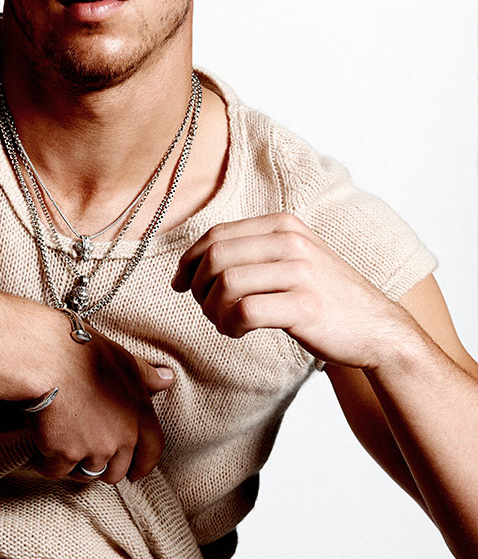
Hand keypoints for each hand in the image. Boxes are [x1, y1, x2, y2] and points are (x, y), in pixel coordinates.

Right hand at [25, 323, 173, 484]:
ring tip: (60, 445)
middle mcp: (122, 437)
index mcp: (139, 414)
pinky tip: (41, 449)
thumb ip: (145, 376)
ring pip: (85, 472)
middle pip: (116, 471)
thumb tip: (167, 378)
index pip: (152, 450)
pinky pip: (56, 470)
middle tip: (85, 454)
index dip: (143, 464)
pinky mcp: (65, 455)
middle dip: (102, 467)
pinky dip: (48, 463)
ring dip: (74, 464)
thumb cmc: (84, 352)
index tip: (135, 473)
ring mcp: (94, 449)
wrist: (49, 360)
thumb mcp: (122, 359)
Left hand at [171, 212, 409, 368]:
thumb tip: (194, 263)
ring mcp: (301, 272)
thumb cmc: (325, 298)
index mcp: (283, 225)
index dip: (189, 261)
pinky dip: (230, 325)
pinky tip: (238, 332)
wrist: (378, 329)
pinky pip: (245, 312)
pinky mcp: (305, 306)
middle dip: (198, 286)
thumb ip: (253, 252)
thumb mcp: (293, 259)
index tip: (180, 283)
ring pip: (227, 283)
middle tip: (205, 308)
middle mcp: (291, 242)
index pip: (216, 234)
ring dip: (213, 310)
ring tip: (224, 323)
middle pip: (216, 257)